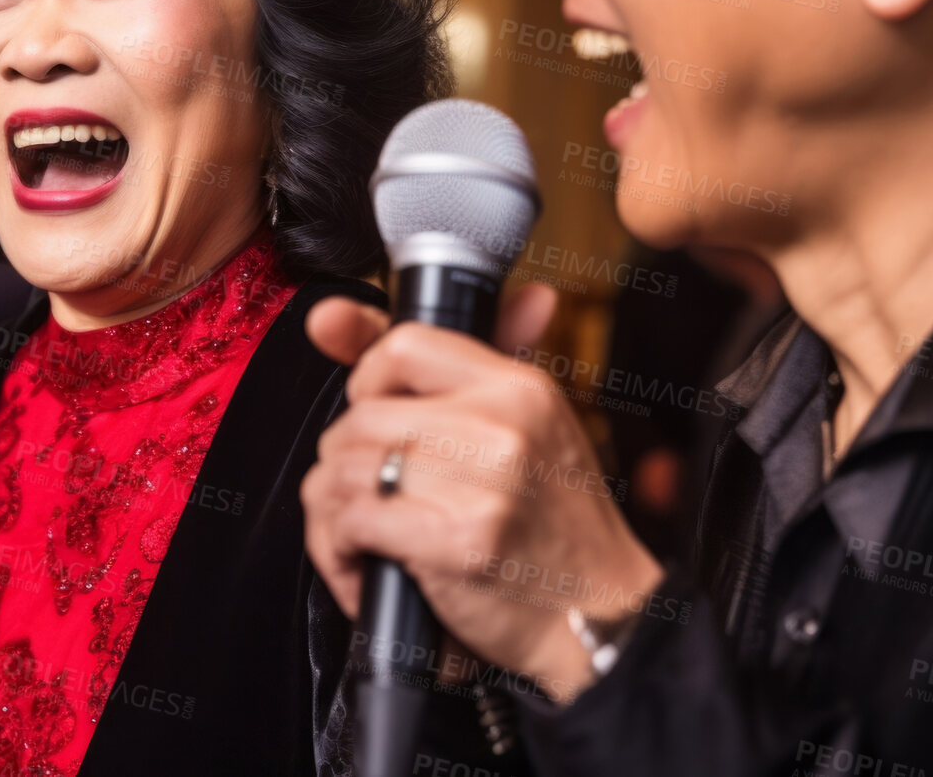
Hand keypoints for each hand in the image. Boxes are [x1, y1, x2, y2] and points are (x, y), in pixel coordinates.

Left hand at [300, 284, 663, 702]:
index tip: (368, 409)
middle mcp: (501, 425)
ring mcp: (482, 482)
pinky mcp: (457, 539)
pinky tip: (362, 562)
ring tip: (356, 535)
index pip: (404, 344)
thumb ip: (441, 377)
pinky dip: (338, 548)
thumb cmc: (555, 529)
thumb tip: (336, 314)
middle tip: (363, 496)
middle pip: (359, 415)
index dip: (367, 376)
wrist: (601, 618)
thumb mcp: (522, 431)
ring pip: (343, 467)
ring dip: (332, 511)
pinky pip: (351, 519)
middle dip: (344, 462)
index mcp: (518, 389)